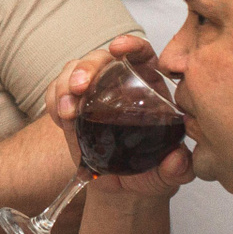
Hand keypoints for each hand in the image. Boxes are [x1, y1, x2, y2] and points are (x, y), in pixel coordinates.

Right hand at [43, 34, 192, 196]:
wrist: (125, 189)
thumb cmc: (153, 171)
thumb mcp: (172, 172)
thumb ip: (179, 167)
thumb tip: (176, 161)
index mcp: (149, 87)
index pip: (141, 53)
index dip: (131, 45)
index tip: (118, 48)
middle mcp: (118, 84)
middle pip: (100, 59)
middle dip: (86, 67)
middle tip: (80, 88)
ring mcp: (92, 94)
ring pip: (73, 71)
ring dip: (65, 85)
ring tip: (66, 112)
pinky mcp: (72, 108)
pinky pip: (56, 93)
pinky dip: (53, 100)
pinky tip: (60, 117)